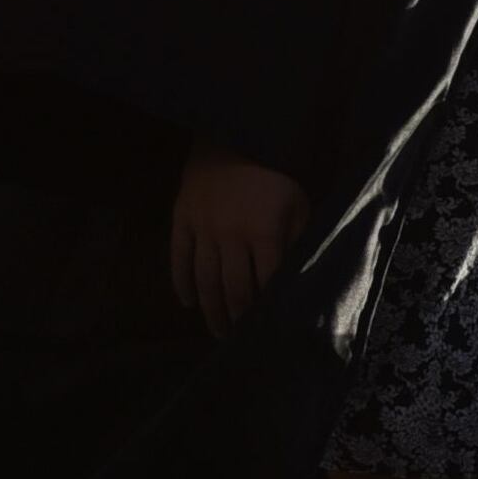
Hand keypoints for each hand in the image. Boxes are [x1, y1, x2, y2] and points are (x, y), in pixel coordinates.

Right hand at [170, 144, 310, 335]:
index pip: (266, 282)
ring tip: (217, 332)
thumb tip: (298, 277)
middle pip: (233, 288)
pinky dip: (182, 283)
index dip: (266, 308)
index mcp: (264, 233)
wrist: (234, 138)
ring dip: (211, 310)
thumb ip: (298, 240)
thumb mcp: (297, 204)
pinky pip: (178, 258)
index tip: (268, 329)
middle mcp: (231, 236)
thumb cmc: (273, 175)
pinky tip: (188, 303)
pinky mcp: (182, 220)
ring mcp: (203, 229)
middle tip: (240, 340)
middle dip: (237, 319)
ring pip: (205, 279)